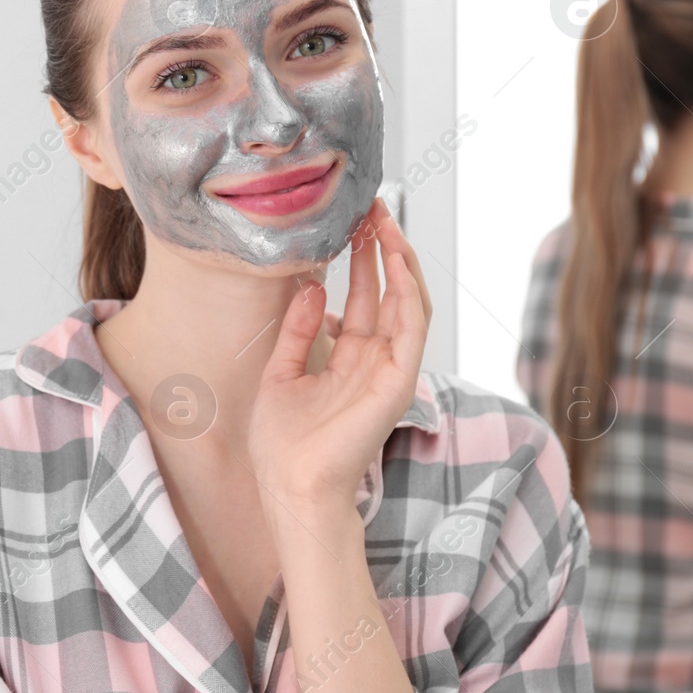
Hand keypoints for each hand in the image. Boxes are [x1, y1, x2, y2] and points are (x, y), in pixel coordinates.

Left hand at [248, 199, 429, 515]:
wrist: (290, 487)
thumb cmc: (283, 444)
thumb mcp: (282, 372)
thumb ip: (298, 330)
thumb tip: (310, 286)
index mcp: (349, 357)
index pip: (364, 296)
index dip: (361, 258)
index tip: (353, 220)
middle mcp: (375, 359)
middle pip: (389, 291)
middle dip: (382, 247)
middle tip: (372, 206)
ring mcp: (390, 370)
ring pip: (407, 302)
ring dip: (399, 259)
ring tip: (384, 220)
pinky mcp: (398, 382)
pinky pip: (411, 327)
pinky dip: (407, 291)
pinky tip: (394, 259)